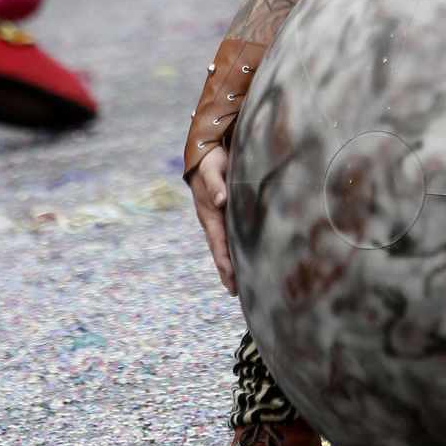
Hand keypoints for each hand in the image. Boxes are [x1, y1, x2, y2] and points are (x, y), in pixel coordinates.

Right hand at [188, 143, 236, 292]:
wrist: (205, 154)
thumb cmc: (211, 161)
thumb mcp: (213, 169)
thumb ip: (216, 184)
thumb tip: (220, 200)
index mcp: (209, 213)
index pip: (218, 241)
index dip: (224, 259)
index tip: (231, 275)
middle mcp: (211, 221)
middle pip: (219, 250)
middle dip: (226, 271)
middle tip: (234, 291)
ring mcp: (215, 220)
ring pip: (222, 247)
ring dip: (228, 266)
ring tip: (236, 286)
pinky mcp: (222, 216)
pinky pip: (227, 238)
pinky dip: (231, 253)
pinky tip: (241, 262)